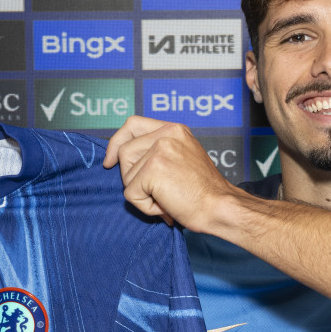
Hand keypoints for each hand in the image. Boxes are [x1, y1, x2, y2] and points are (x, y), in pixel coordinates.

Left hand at [103, 116, 236, 229]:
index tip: (110, 161)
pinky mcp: (153, 170)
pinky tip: (167, 206)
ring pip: (126, 175)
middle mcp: (167, 134)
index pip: (132, 124)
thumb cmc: (203, 191)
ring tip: (167, 198)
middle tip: (158, 191)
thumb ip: (158, 151)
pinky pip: (131, 194)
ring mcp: (159, 150)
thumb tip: (120, 157)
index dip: (116, 142)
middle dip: (132, 177)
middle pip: (124, 152)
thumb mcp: (183, 158)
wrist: (221, 207)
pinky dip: (146, 207)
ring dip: (142, 193)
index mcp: (174, 129)